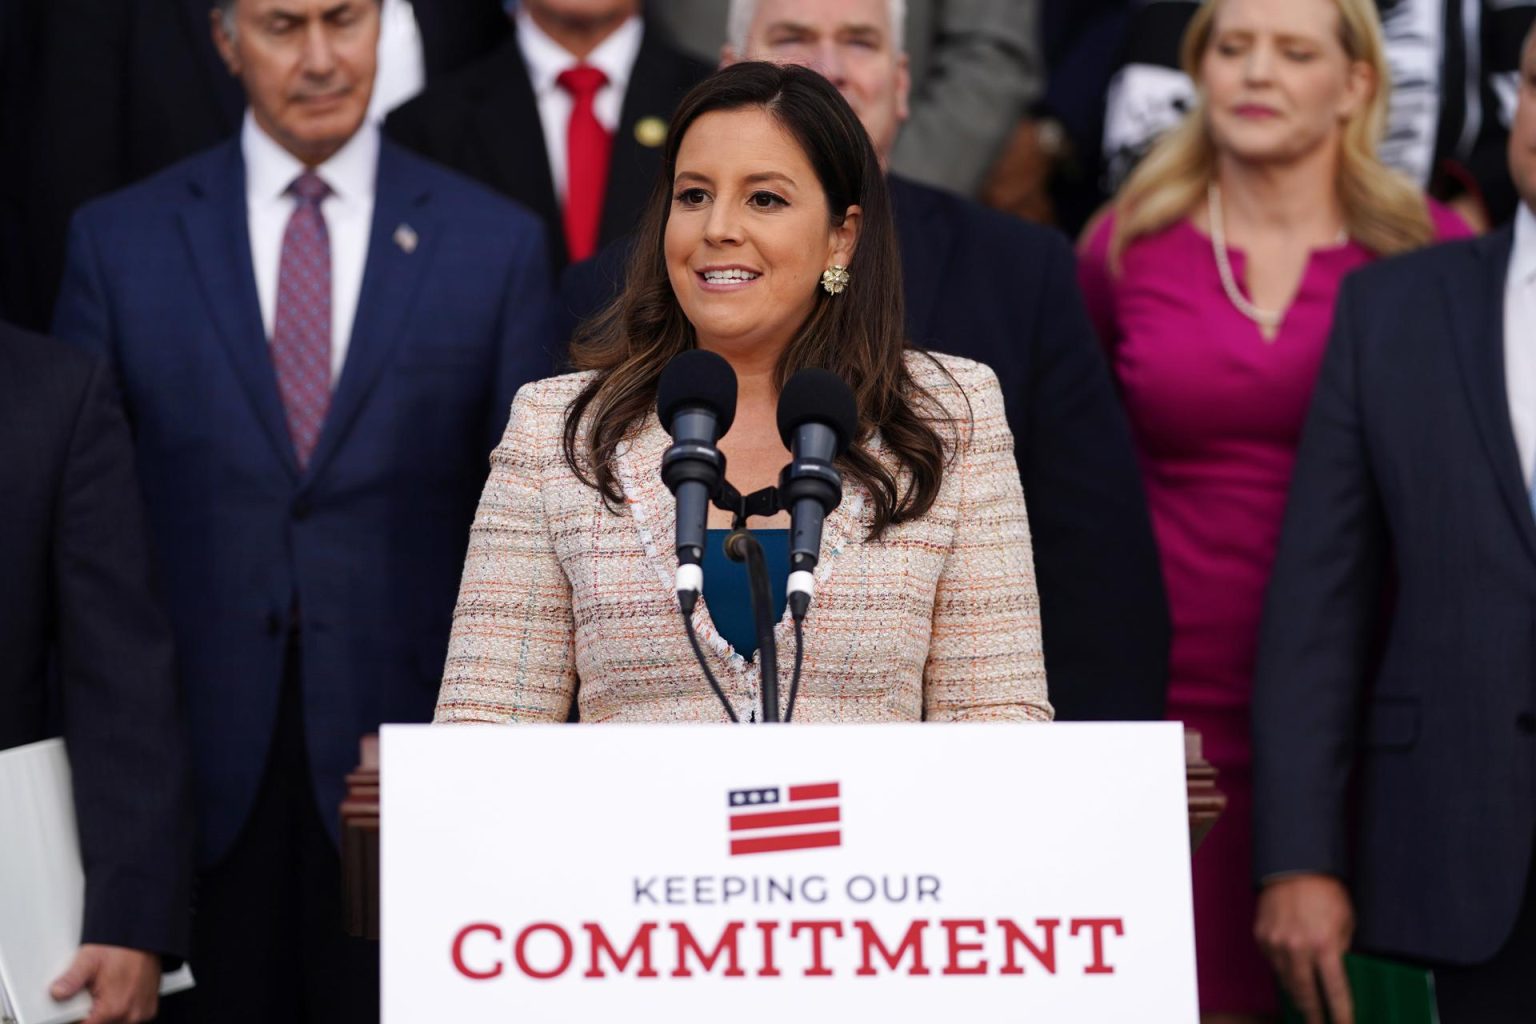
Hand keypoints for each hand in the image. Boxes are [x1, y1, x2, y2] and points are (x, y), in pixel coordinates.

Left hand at [51, 944, 160, 1023]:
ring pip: (116, 1023)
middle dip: (92, 1015)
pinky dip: (122, 1011)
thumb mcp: (89, 960)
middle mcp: (131, 1014)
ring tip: (105, 993)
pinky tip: (118, 994)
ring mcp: (142, 1012)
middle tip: (91, 996)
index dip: (76, 1018)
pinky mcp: (149, 1009)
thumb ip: (70, 980)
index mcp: (113, 1008)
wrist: (144, 937)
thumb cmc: (121, 947)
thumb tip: (57, 992)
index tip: (75, 1009)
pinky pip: (130, 1018)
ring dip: (108, 1014)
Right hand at [1254, 874, 1354, 1023]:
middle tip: (1317, 1023)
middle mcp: (1298, 948)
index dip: (1341, 1012)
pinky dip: (1282, 970)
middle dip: (1313, 1012)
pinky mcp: (1261, 935)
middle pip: (1305, 992)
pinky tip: (1290, 973)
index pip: (1334, 990)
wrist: (1293, 864)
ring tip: (1304, 1003)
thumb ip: (1342, 948)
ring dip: (1296, 993)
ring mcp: (1276, 942)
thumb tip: (1339, 971)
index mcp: (1325, 944)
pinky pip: (1272, 962)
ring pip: (1285, 980)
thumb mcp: (1346, 920)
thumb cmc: (1325, 891)